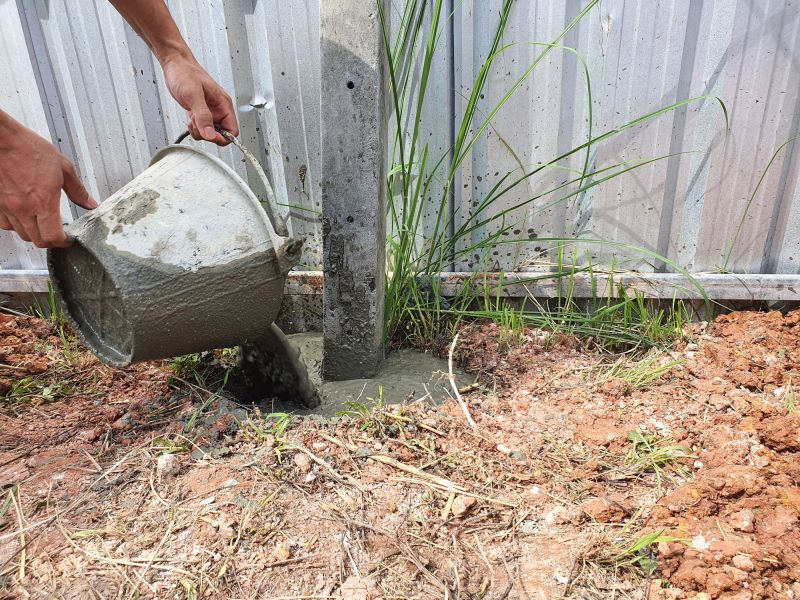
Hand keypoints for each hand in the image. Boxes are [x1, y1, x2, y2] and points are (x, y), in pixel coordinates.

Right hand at [0, 116, 96, 247]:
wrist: (0, 139)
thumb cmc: (28, 148)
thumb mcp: (63, 167)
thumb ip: (77, 190)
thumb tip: (89, 203)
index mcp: (43, 201)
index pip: (52, 237)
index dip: (62, 242)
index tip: (67, 239)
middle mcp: (24, 208)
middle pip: (37, 240)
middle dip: (49, 240)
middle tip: (56, 233)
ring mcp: (8, 207)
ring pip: (21, 234)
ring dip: (33, 232)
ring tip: (41, 223)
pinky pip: (5, 224)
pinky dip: (15, 225)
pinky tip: (23, 215)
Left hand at [161, 56, 238, 144]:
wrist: (175, 64)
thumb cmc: (185, 72)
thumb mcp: (193, 94)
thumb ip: (203, 116)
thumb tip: (210, 134)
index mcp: (224, 104)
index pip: (233, 130)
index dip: (222, 137)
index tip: (209, 135)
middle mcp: (219, 109)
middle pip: (222, 134)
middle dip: (209, 135)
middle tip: (198, 126)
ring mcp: (210, 111)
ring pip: (211, 133)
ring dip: (200, 132)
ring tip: (192, 121)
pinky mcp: (201, 112)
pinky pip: (202, 127)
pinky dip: (195, 128)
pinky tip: (190, 120)